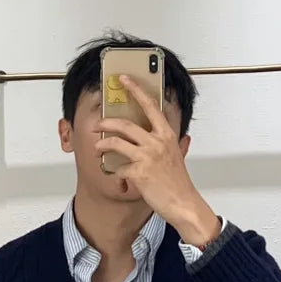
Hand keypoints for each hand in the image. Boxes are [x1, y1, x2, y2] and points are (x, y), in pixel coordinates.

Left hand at [94, 74, 220, 246]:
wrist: (183, 202)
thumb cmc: (178, 181)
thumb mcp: (176, 154)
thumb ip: (169, 142)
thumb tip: (171, 134)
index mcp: (166, 134)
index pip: (150, 105)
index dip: (136, 90)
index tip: (124, 79)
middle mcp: (157, 142)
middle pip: (125, 124)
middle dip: (107, 123)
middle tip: (98, 124)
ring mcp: (147, 157)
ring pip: (116, 143)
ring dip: (102, 144)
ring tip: (97, 147)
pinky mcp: (139, 172)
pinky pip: (119, 168)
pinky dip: (115, 172)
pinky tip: (117, 176)